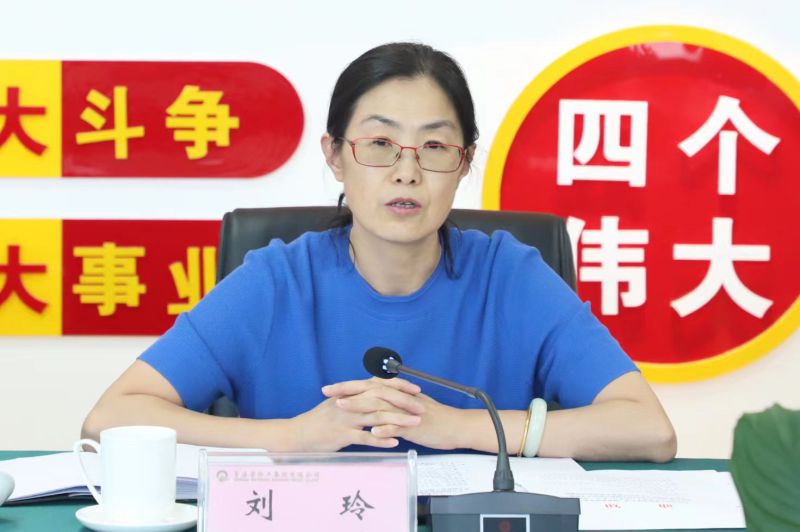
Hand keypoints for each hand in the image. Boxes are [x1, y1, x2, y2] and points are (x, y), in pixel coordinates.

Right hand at [290, 378, 423, 451]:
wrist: (299, 433)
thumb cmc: (320, 420)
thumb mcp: (339, 403)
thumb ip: (357, 397)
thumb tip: (376, 391)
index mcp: (351, 393)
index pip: (379, 384)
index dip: (399, 386)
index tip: (416, 389)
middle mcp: (350, 402)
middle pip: (381, 398)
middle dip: (404, 403)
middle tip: (421, 408)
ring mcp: (346, 418)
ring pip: (376, 417)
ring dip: (398, 420)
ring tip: (415, 424)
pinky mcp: (341, 435)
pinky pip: (364, 437)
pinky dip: (380, 439)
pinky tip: (394, 442)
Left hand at [336, 389, 465, 450]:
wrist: (455, 425)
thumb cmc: (432, 418)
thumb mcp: (408, 407)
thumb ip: (391, 403)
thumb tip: (373, 400)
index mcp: (397, 393)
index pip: (368, 385)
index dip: (348, 386)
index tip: (329, 388)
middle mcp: (400, 398)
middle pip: (370, 390)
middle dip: (347, 390)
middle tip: (327, 392)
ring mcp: (407, 411)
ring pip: (381, 405)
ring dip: (360, 405)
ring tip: (341, 407)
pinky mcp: (415, 426)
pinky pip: (398, 426)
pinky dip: (385, 428)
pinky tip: (371, 432)